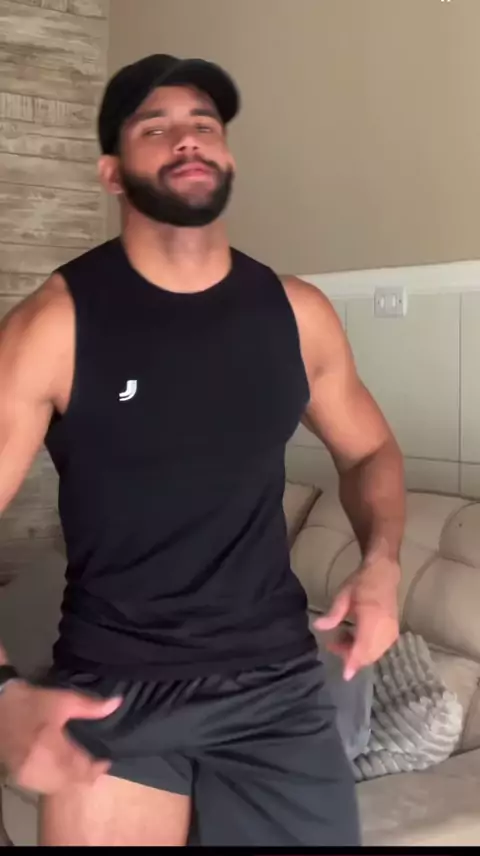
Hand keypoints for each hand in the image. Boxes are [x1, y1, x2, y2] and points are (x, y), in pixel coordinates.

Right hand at [0, 680, 120, 794]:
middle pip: (71, 781)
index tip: (107, 761)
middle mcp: (38, 768)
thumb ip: (90, 706)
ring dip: (72, 779)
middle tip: (98, 763)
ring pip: (58, 787)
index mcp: (50, 748)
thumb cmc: (30, 703)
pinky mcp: (19, 777)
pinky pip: (44, 786)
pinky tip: (63, 769)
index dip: (97, 767)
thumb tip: (117, 703)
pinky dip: (57, 780)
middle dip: (86, 774)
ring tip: (83, 765)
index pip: (81, 768)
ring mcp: (27, 776)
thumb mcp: (62, 700)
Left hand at [314, 558, 399, 680]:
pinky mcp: (393, 632)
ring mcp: (391, 632)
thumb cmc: (362, 583)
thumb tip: (318, 627)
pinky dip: (366, 649)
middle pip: (368, 655)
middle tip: (333, 645)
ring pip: (374, 653)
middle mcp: (385, 630)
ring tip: (342, 639)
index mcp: (372, 621)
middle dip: (351, 657)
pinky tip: (354, 637)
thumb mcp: (343, 596)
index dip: (353, 663)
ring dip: (358, 653)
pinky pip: (380, 648)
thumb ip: (333, 615)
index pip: (363, 649)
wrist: (383, 573)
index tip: (345, 676)